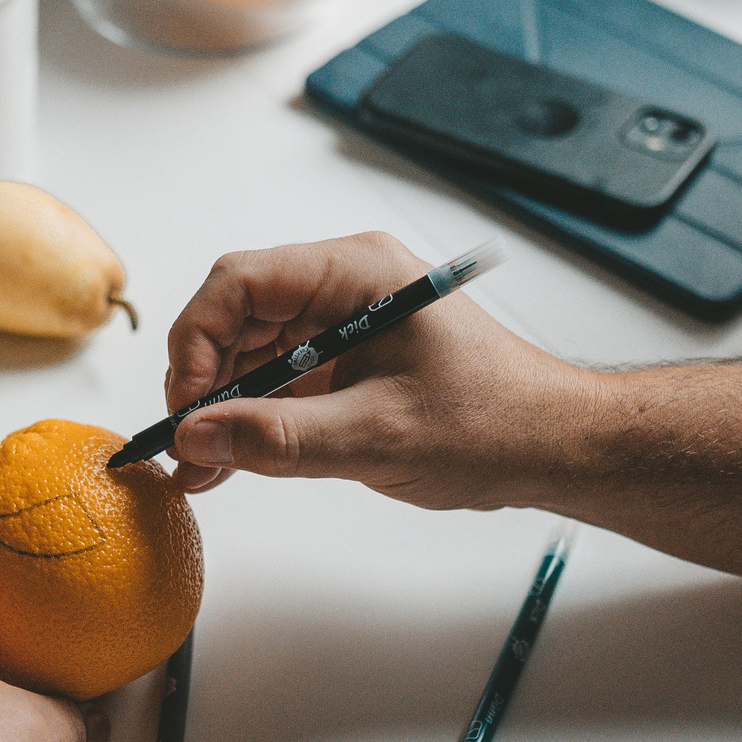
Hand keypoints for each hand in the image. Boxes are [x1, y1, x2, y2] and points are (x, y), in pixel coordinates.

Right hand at [163, 232, 602, 511]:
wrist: (554, 446)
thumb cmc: (495, 423)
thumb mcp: (378, 438)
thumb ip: (279, 438)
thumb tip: (197, 439)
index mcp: (357, 273)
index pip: (241, 282)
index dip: (199, 341)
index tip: (187, 406)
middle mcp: (344, 286)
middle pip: (238, 315)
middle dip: (204, 382)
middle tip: (189, 448)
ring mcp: (343, 323)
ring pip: (251, 351)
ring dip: (223, 407)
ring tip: (205, 468)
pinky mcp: (346, 362)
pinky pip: (278, 379)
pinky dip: (251, 419)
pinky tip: (233, 462)